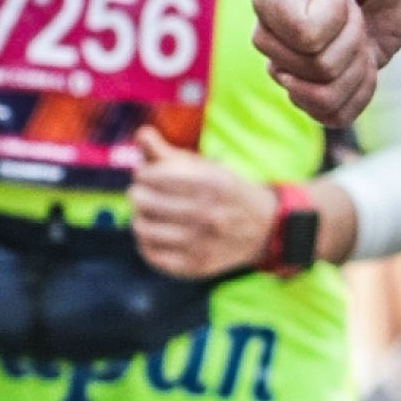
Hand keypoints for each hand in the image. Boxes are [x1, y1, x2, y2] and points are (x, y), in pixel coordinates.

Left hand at [127, 129, 279, 279]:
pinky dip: (147, 243)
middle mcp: (208, 215)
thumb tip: (142, 134)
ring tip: (146, 214)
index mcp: (211, 184)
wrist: (262, 229)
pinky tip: (154, 234)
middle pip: (142, 200)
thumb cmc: (224, 192)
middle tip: (143, 194)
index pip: (150, 176)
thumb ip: (169, 152)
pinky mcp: (195, 266)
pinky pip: (152, 254)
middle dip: (138, 194)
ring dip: (139, 218)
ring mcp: (201, 244)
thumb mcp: (205, 167)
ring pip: (143, 228)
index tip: (148, 176)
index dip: (143, 174)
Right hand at [216, 0, 400, 127]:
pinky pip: (335, 115)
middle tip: (352, 7)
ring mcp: (290, 70)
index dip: (336, 14)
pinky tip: (363, 63)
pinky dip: (362, 92)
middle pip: (314, 67)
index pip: (304, 32)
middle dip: (351, 37)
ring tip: (357, 34)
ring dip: (358, 66)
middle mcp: (270, 38)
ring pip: (324, 96)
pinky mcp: (314, 95)